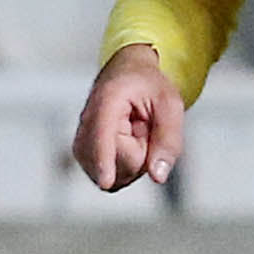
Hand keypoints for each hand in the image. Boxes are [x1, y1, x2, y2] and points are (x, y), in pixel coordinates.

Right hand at [72, 44, 185, 189]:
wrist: (126, 72)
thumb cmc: (147, 84)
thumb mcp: (170, 104)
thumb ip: (169, 139)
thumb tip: (158, 175)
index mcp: (107, 100)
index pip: (103, 135)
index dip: (104, 160)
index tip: (105, 181)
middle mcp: (87, 120)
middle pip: (118, 163)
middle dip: (140, 154)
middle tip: (143, 126)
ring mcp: (82, 140)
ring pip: (113, 175)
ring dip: (132, 162)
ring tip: (133, 134)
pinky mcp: (84, 154)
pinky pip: (110, 177)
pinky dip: (123, 167)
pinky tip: (125, 146)